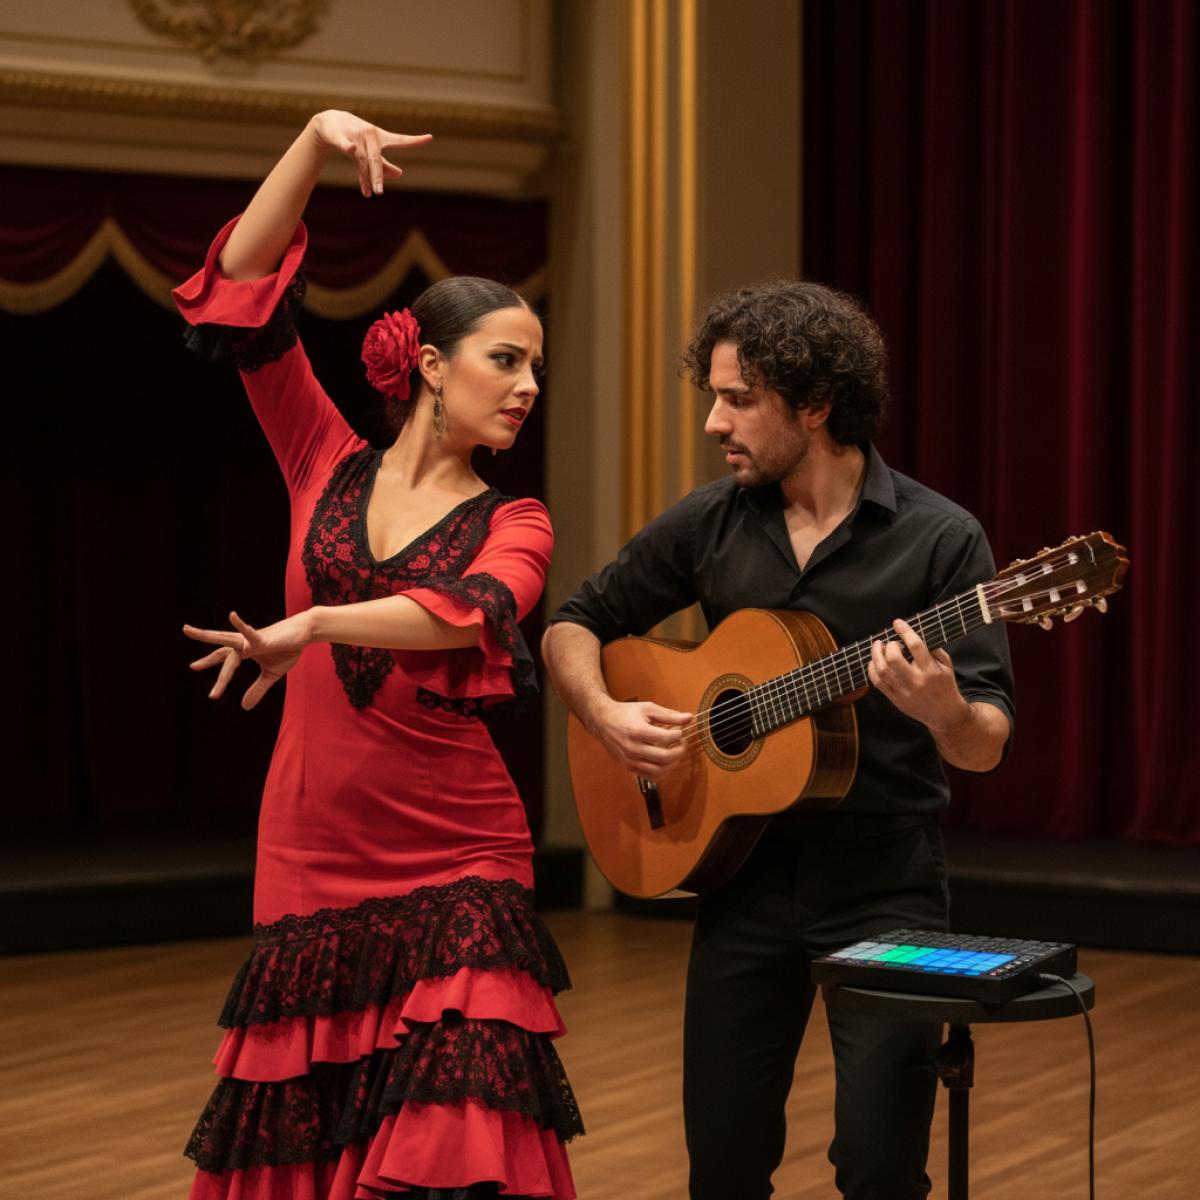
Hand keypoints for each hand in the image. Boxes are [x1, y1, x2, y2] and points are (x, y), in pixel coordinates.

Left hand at [184, 610, 312, 709]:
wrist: (304, 632)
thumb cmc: (287, 649)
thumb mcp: (271, 675)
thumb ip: (257, 690)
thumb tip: (244, 708)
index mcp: (244, 652)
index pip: (226, 664)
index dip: (218, 675)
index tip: (208, 689)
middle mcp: (243, 645)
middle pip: (219, 651)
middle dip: (205, 659)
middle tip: (191, 667)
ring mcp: (251, 641)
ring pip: (225, 640)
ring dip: (206, 636)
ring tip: (187, 630)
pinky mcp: (261, 638)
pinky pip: (249, 633)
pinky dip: (240, 625)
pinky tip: (232, 616)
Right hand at [309, 110, 432, 196]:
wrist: (329, 123)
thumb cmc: (355, 137)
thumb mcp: (371, 150)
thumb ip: (384, 164)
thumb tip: (400, 174)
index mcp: (380, 138)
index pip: (400, 140)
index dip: (414, 141)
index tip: (430, 138)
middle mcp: (370, 136)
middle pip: (376, 159)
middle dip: (378, 176)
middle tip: (380, 193)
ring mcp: (355, 136)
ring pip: (361, 160)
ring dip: (364, 177)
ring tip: (369, 194)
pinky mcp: (340, 137)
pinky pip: (345, 144)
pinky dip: (348, 146)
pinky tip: (351, 149)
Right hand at [590, 699, 692, 780]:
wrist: (602, 721)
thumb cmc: (626, 713)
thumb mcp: (648, 708)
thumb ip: (669, 715)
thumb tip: (690, 718)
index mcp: (638, 731)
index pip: (666, 738)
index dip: (678, 735)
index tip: (680, 731)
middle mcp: (633, 748)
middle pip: (664, 757)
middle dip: (679, 751)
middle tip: (683, 744)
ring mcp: (630, 760)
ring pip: (659, 771)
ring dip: (673, 763)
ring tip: (675, 753)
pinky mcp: (629, 767)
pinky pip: (651, 777)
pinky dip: (663, 772)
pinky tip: (666, 762)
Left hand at [867, 618, 968, 733]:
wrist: (945, 715)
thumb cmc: (946, 686)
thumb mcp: (947, 666)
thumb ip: (934, 649)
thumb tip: (914, 634)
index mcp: (930, 670)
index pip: (915, 645)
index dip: (904, 631)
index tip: (897, 623)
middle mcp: (916, 680)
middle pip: (894, 659)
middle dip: (889, 645)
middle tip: (889, 641)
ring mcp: (904, 691)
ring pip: (882, 670)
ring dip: (876, 655)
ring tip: (877, 646)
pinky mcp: (895, 699)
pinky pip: (878, 682)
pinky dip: (872, 669)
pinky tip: (873, 662)